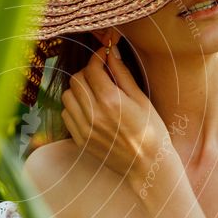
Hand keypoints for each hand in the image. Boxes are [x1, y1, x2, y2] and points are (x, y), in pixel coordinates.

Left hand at [60, 41, 179, 191]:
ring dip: (78, 90)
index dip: (97, 57)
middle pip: (76, 80)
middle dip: (87, 72)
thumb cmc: (151, 131)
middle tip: (100, 74)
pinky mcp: (80, 140)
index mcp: (111, 101)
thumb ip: (122, 74)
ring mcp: (84, 128)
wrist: (148, 165)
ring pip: (67, 96)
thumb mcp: (141, 99)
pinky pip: (66, 115)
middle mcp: (93, 114)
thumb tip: (111, 53)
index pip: (91, 68)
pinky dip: (74, 107)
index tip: (103, 55)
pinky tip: (89, 109)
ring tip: (94, 92)